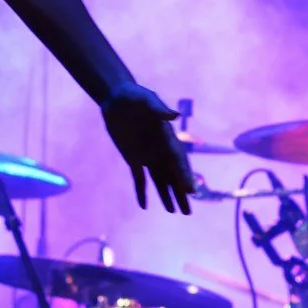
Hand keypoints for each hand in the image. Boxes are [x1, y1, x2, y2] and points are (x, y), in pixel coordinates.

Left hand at [101, 83, 195, 213]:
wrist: (117, 97)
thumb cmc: (134, 95)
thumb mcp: (146, 99)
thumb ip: (159, 109)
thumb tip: (175, 116)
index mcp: (167, 138)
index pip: (178, 161)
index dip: (184, 176)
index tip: (191, 191)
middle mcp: (160, 150)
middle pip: (173, 175)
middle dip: (181, 193)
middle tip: (188, 212)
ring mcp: (147, 155)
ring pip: (160, 180)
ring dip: (167, 195)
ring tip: (175, 211)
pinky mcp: (132, 158)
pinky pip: (139, 178)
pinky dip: (142, 192)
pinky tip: (145, 206)